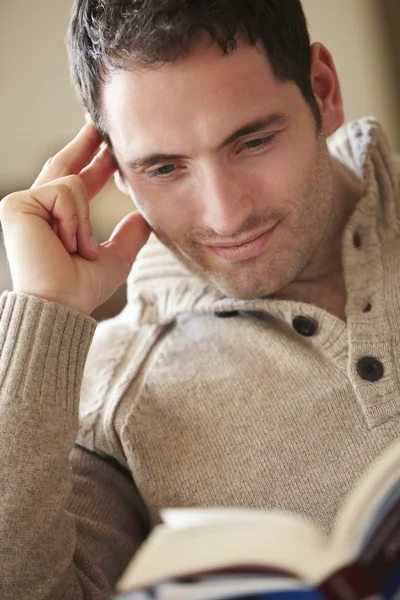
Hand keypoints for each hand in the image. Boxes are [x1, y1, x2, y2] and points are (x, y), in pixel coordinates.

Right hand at [0, 122, 150, 315]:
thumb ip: (128, 236)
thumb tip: (144, 219)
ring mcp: (26, 204)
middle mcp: (39, 207)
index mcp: (59, 219)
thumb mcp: (115, 257)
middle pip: (66, 163)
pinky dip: (74, 220)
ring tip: (78, 249)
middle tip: (99, 120)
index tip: (108, 145)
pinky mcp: (18, 204)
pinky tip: (66, 242)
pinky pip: (64, 192)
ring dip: (84, 221)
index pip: (78, 181)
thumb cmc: (82, 287)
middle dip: (85, 142)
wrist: (61, 304)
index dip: (94, 161)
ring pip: (73, 183)